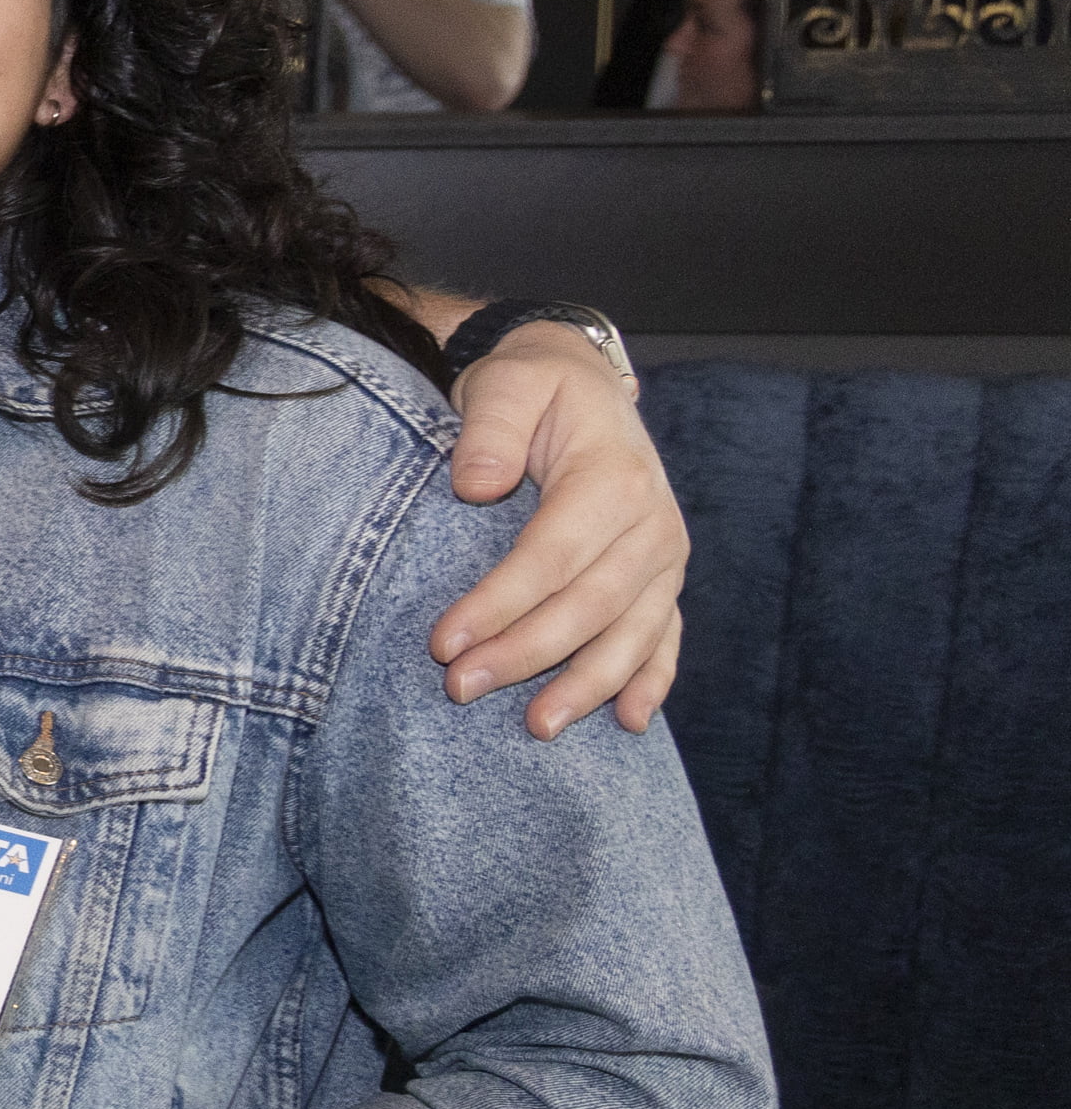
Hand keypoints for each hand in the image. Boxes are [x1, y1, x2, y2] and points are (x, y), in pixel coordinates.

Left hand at [432, 329, 681, 737]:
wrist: (582, 382)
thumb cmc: (535, 386)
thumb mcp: (509, 381)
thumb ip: (491, 427)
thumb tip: (476, 485)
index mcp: (613, 477)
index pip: (551, 556)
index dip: (499, 604)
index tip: (444, 642)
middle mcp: (651, 524)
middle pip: (589, 605)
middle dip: (526, 654)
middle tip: (461, 689)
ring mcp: (663, 557)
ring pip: (631, 633)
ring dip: (588, 685)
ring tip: (539, 727)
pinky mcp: (662, 578)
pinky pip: (664, 637)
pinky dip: (651, 680)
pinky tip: (630, 724)